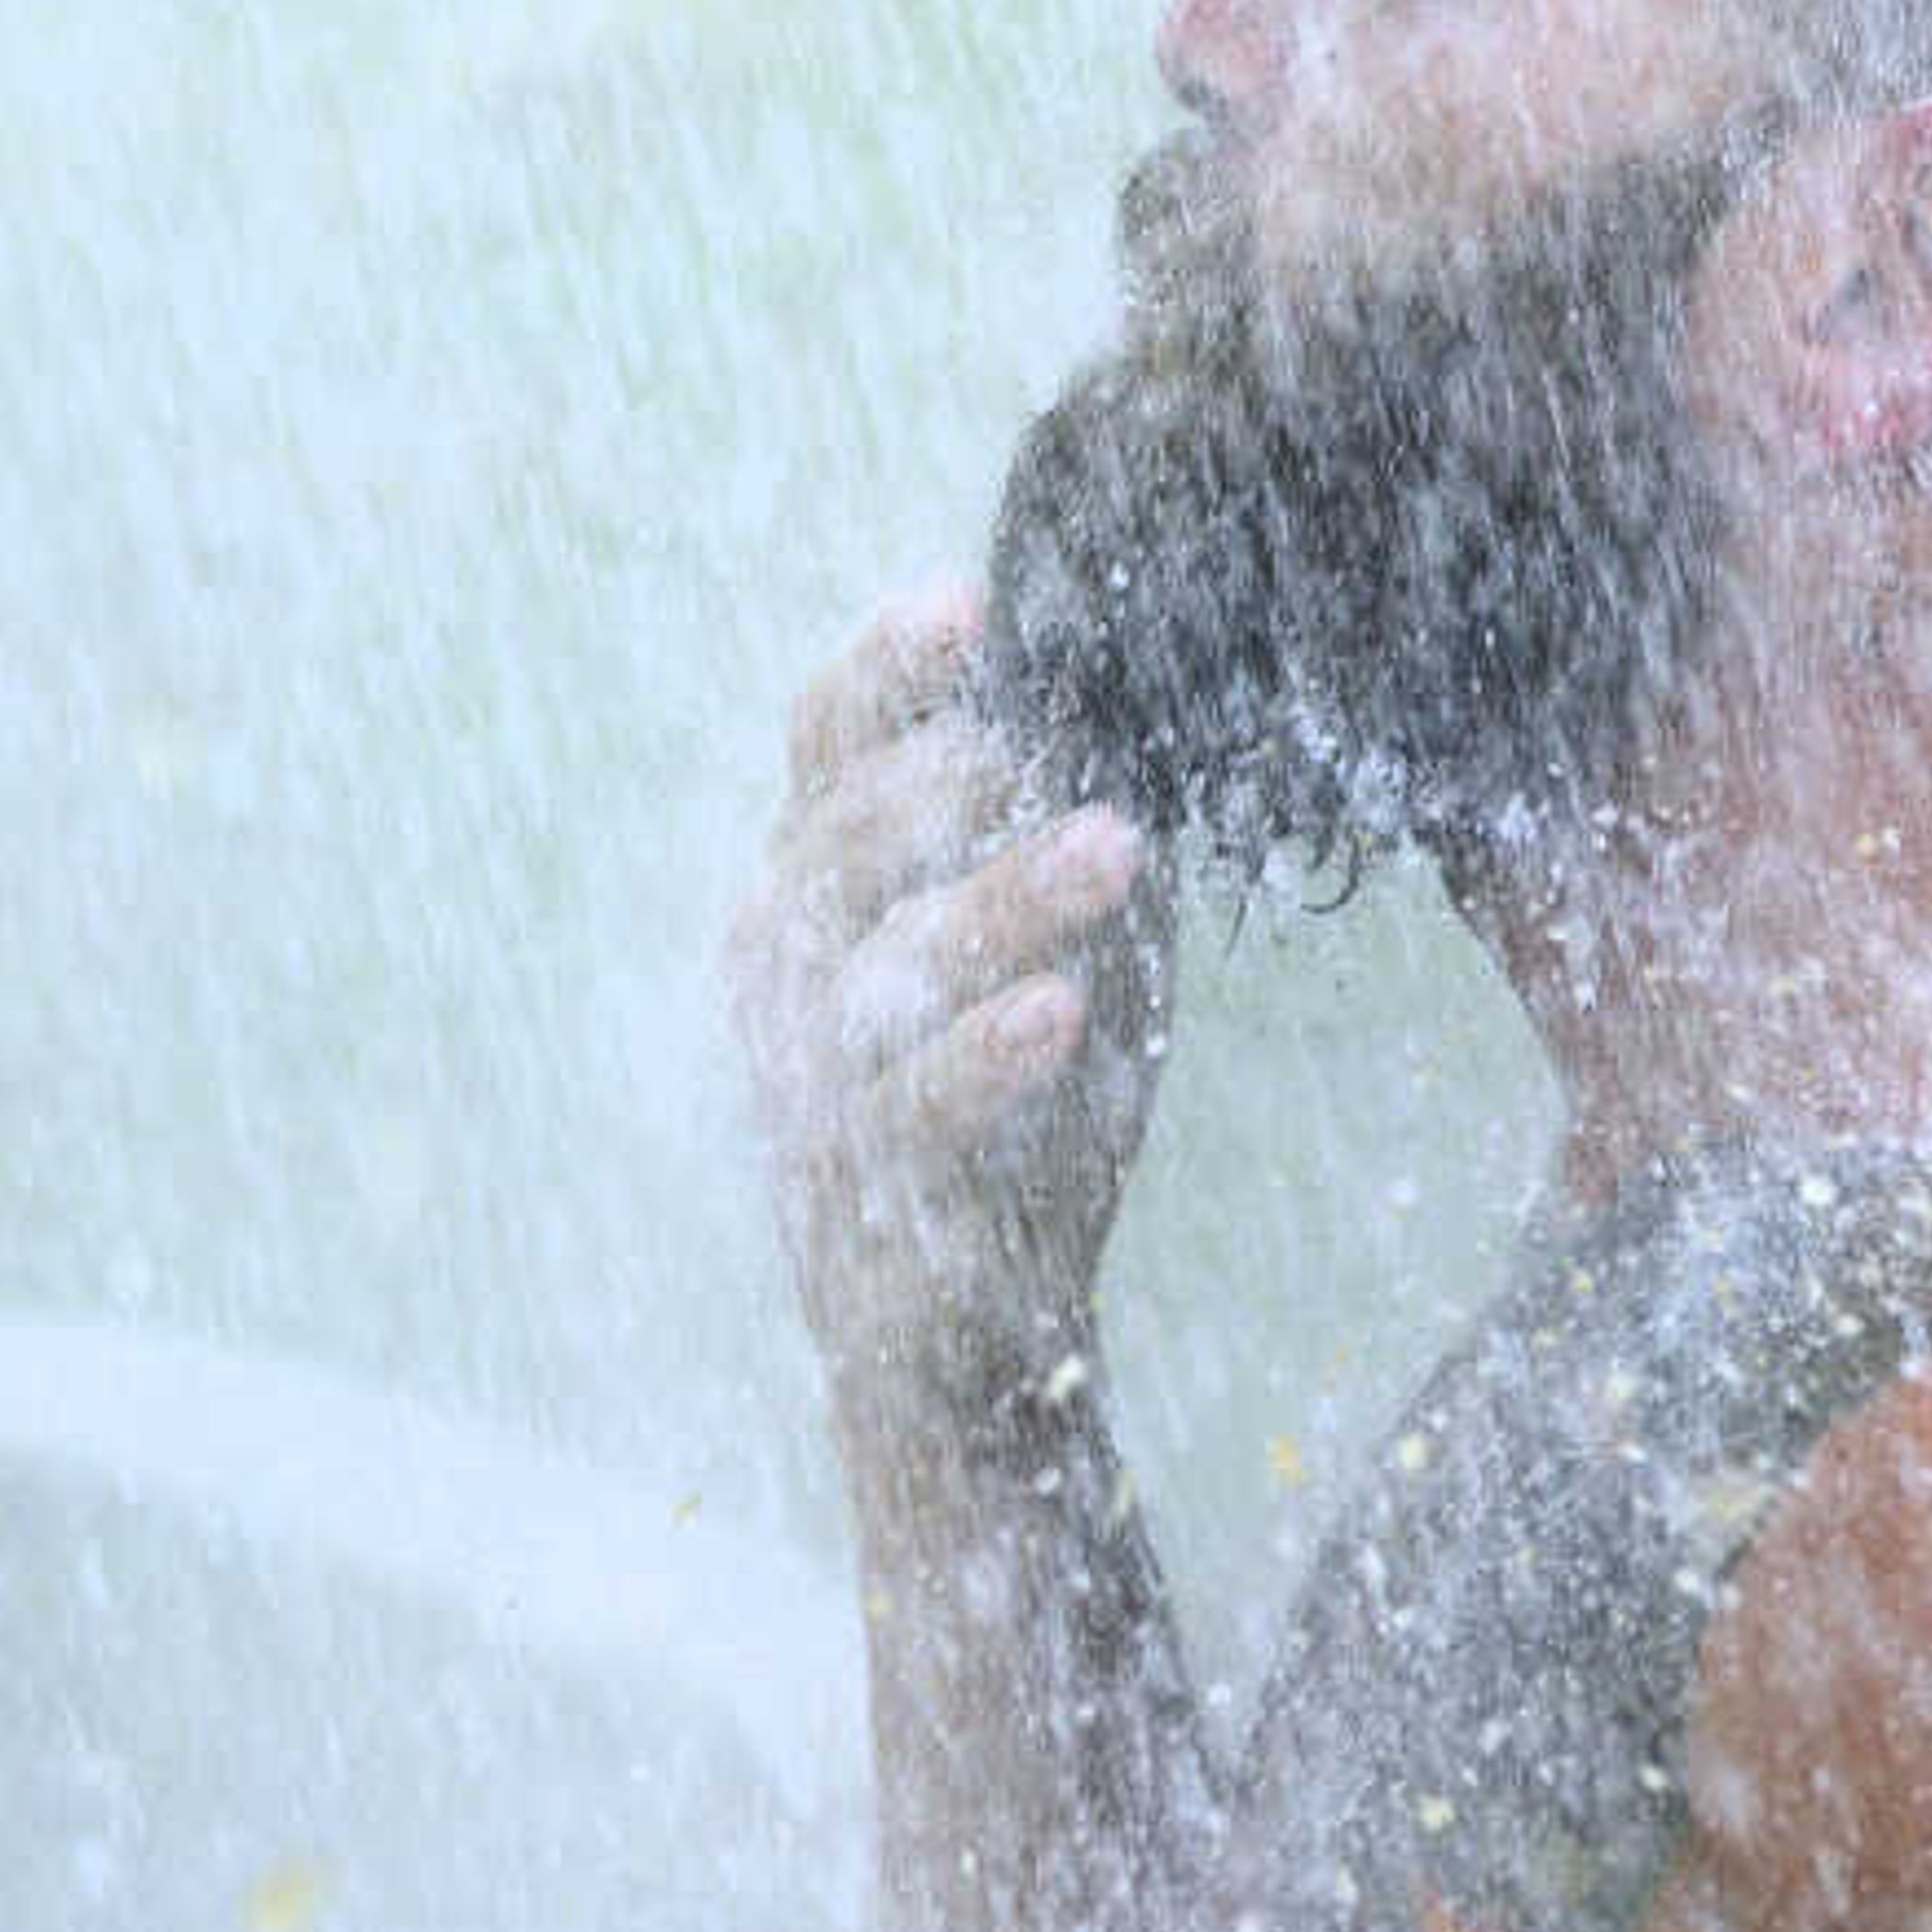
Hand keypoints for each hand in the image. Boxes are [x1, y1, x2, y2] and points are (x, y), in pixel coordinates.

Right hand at [726, 589, 1174, 1419]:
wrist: (960, 1327)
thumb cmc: (1005, 1105)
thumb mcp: (1042, 947)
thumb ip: (1063, 834)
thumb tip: (1146, 708)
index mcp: (814, 882)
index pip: (827, 743)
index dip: (888, 667)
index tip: (974, 604)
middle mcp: (785, 966)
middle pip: (848, 834)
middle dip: (960, 777)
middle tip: (1070, 738)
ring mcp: (811, 1079)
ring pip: (887, 965)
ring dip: (1003, 899)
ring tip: (1115, 847)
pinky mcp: (865, 1187)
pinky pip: (918, 1105)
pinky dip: (986, 1052)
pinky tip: (1060, 1007)